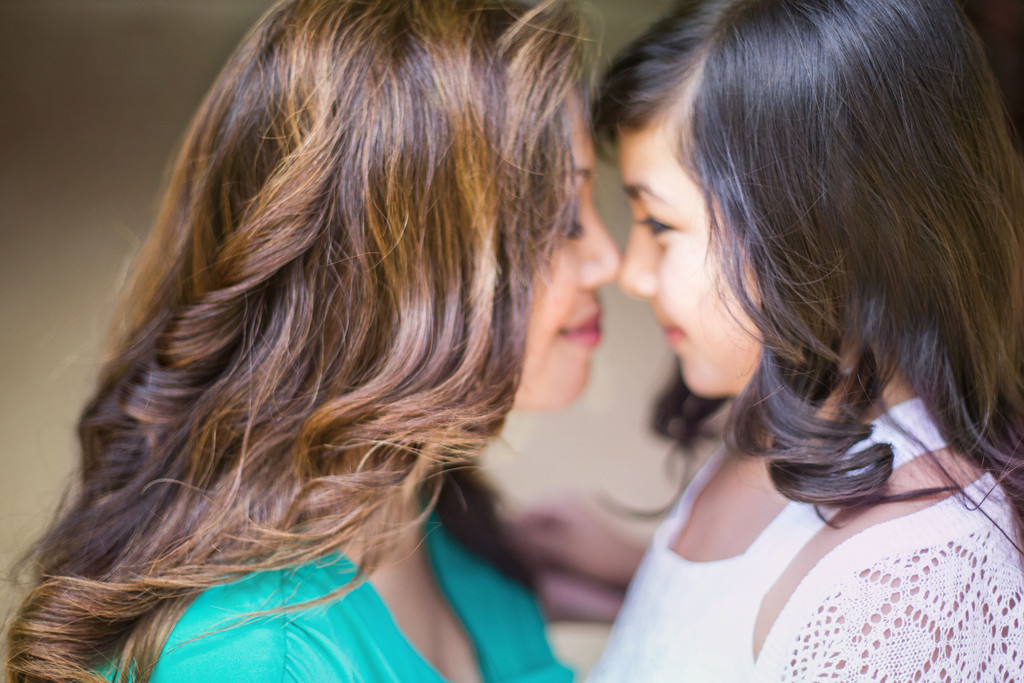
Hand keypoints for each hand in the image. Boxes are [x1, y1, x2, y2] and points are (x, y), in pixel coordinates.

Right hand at [508, 497, 645, 588]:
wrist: (633, 569)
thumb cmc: (599, 558)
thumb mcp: (561, 550)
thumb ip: (531, 542)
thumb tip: (504, 538)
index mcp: (559, 502)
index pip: (520, 514)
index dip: (507, 533)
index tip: (499, 554)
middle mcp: (563, 503)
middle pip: (528, 522)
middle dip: (519, 541)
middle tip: (511, 563)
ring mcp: (570, 516)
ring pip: (538, 532)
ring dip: (531, 548)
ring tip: (524, 567)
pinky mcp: (575, 531)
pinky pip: (550, 539)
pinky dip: (543, 551)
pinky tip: (540, 568)